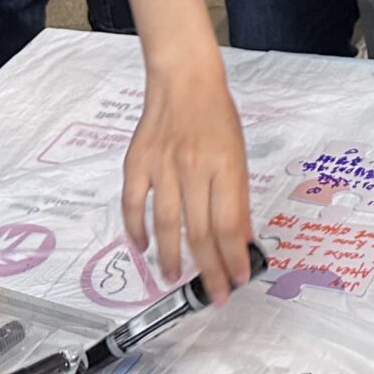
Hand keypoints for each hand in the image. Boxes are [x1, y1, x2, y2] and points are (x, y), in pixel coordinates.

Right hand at [121, 56, 254, 301]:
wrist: (184, 79)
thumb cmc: (216, 116)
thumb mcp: (238, 154)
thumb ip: (236, 197)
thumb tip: (240, 240)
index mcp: (226, 167)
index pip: (230, 225)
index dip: (233, 258)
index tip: (238, 280)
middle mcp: (194, 169)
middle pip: (200, 232)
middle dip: (208, 270)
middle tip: (212, 294)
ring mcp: (162, 166)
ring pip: (165, 225)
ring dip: (170, 258)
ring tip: (175, 278)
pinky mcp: (137, 162)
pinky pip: (133, 204)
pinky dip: (135, 229)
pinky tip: (142, 247)